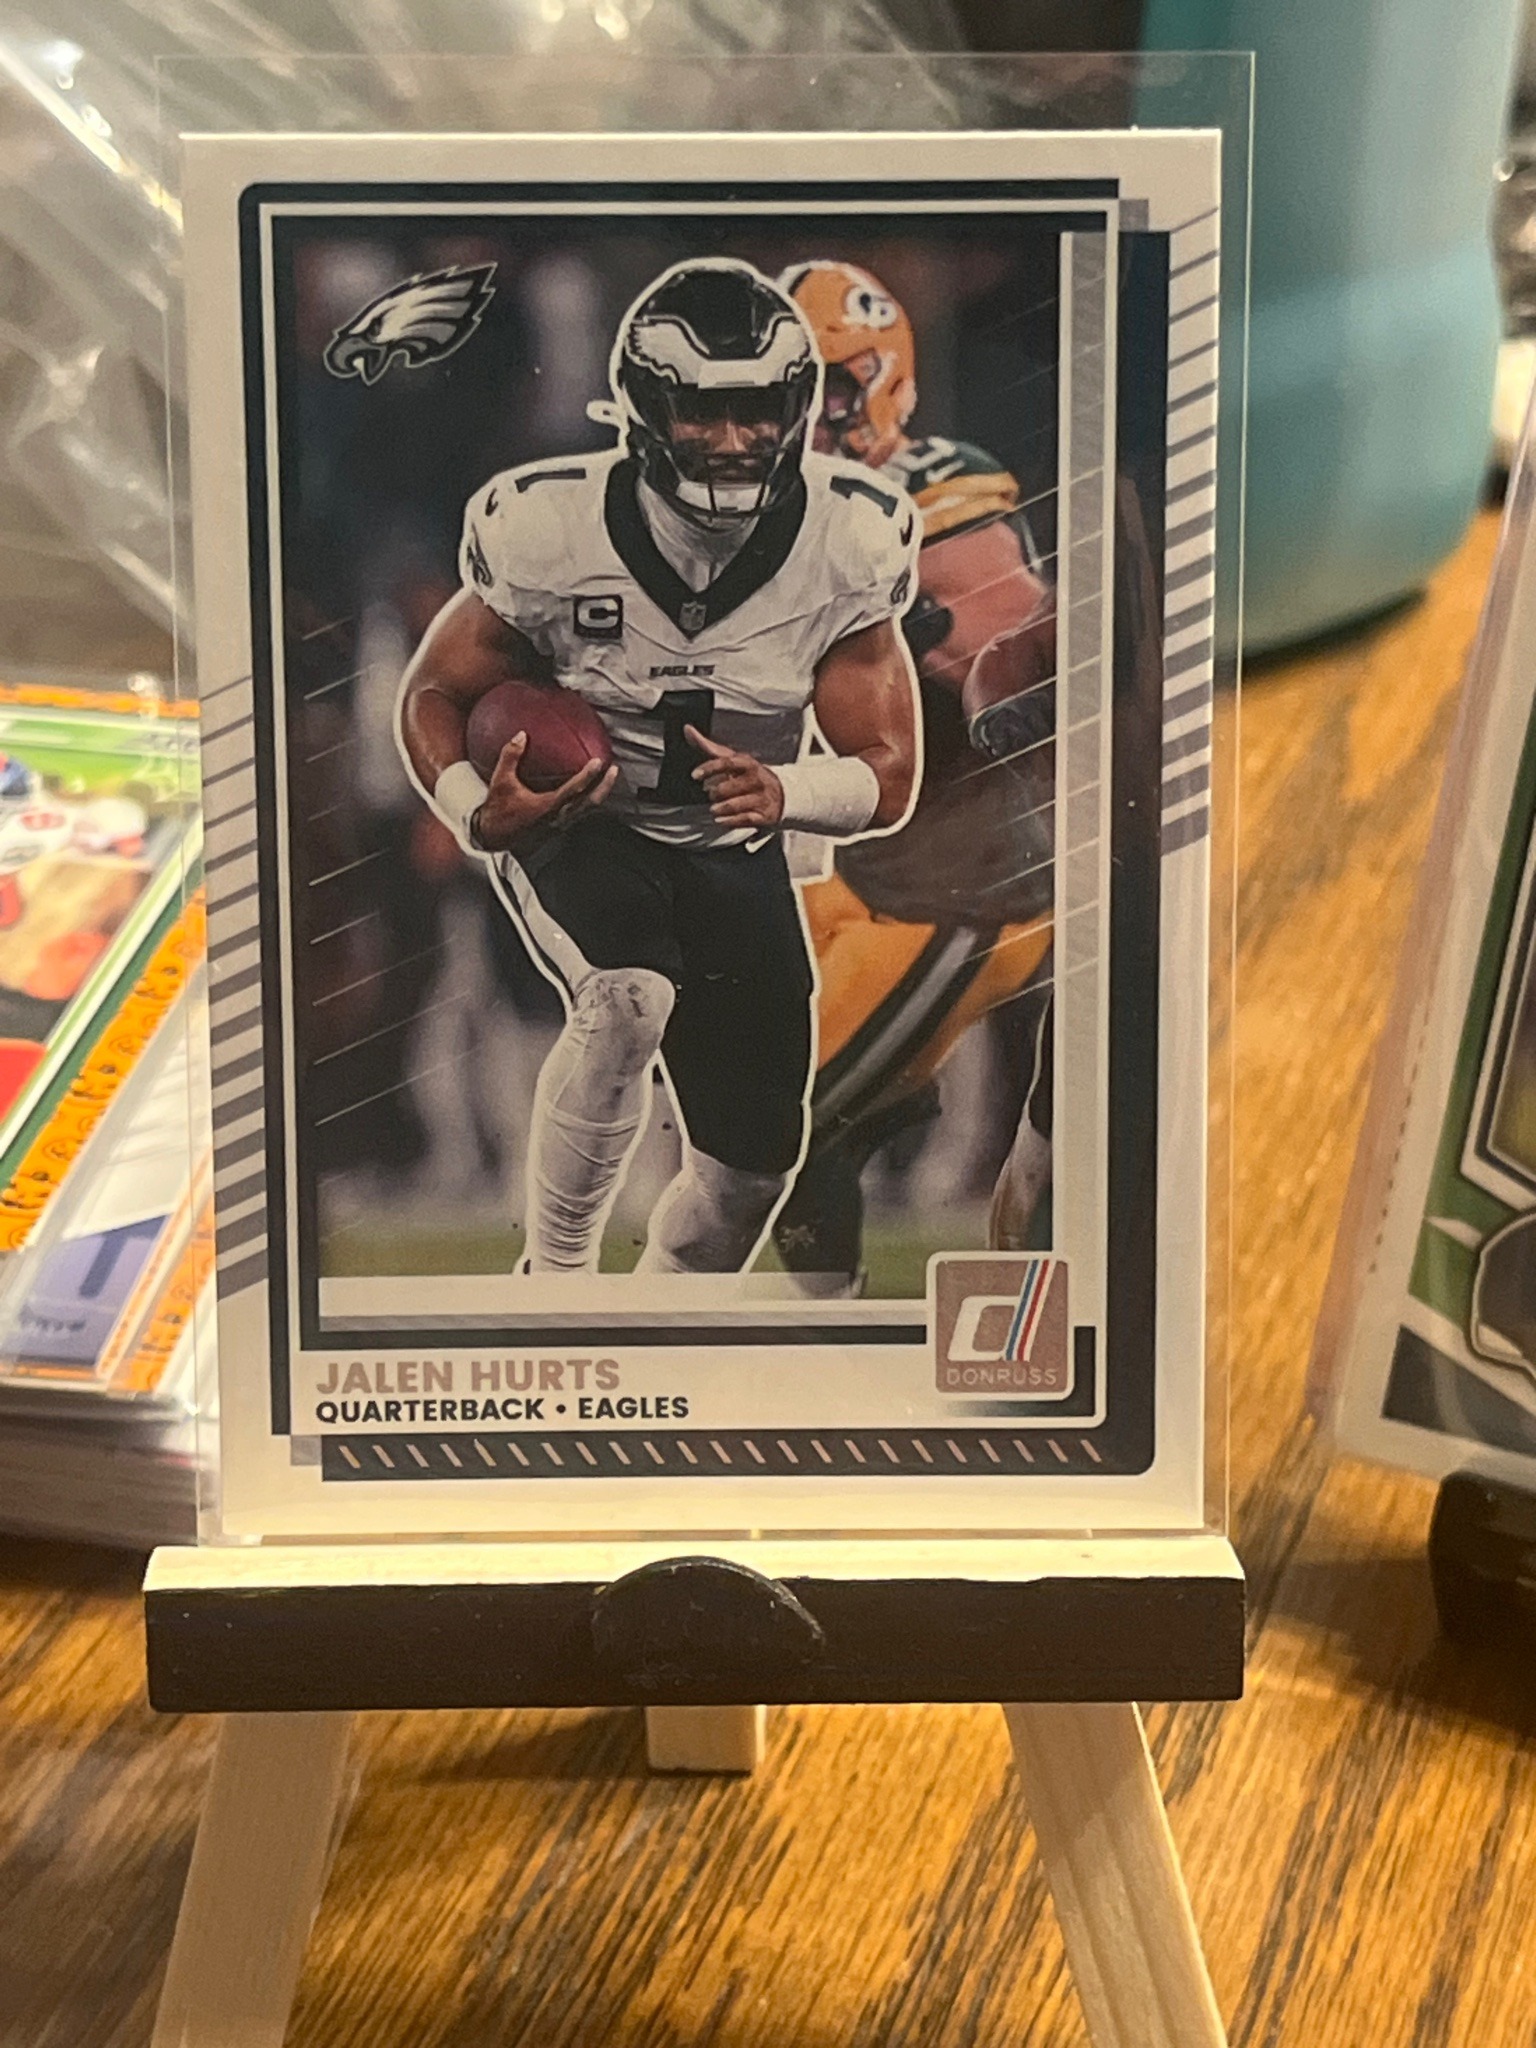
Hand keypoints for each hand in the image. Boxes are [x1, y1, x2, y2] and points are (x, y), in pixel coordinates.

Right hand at [472, 734, 617, 851]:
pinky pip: (580, 814)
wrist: (493, 836)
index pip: (573, 790)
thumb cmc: (497, 810)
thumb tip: (520, 735)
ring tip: (609, 779)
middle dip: (604, 787)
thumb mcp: (500, 781)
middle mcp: (558, 818)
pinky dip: (589, 802)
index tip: (598, 762)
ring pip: (587, 811)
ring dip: (600, 795)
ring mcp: (560, 825)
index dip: (587, 776)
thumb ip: (510, 756)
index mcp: (547, 807)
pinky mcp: (559, 828)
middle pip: (589, 803)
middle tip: (614, 770)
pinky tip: (591, 791)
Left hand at [685, 725, 783, 827]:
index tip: (695, 775)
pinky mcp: (763, 815)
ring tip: (714, 808)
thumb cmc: (749, 774)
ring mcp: (761, 798)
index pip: (726, 762)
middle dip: (713, 793)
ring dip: (718, 808)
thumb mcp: (732, 759)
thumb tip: (688, 730)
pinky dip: (728, 821)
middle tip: (712, 793)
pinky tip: (721, 819)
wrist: (782, 793)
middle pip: (726, 788)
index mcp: (747, 763)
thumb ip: (709, 747)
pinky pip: (742, 820)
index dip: (709, 768)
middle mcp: (756, 780)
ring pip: (733, 805)